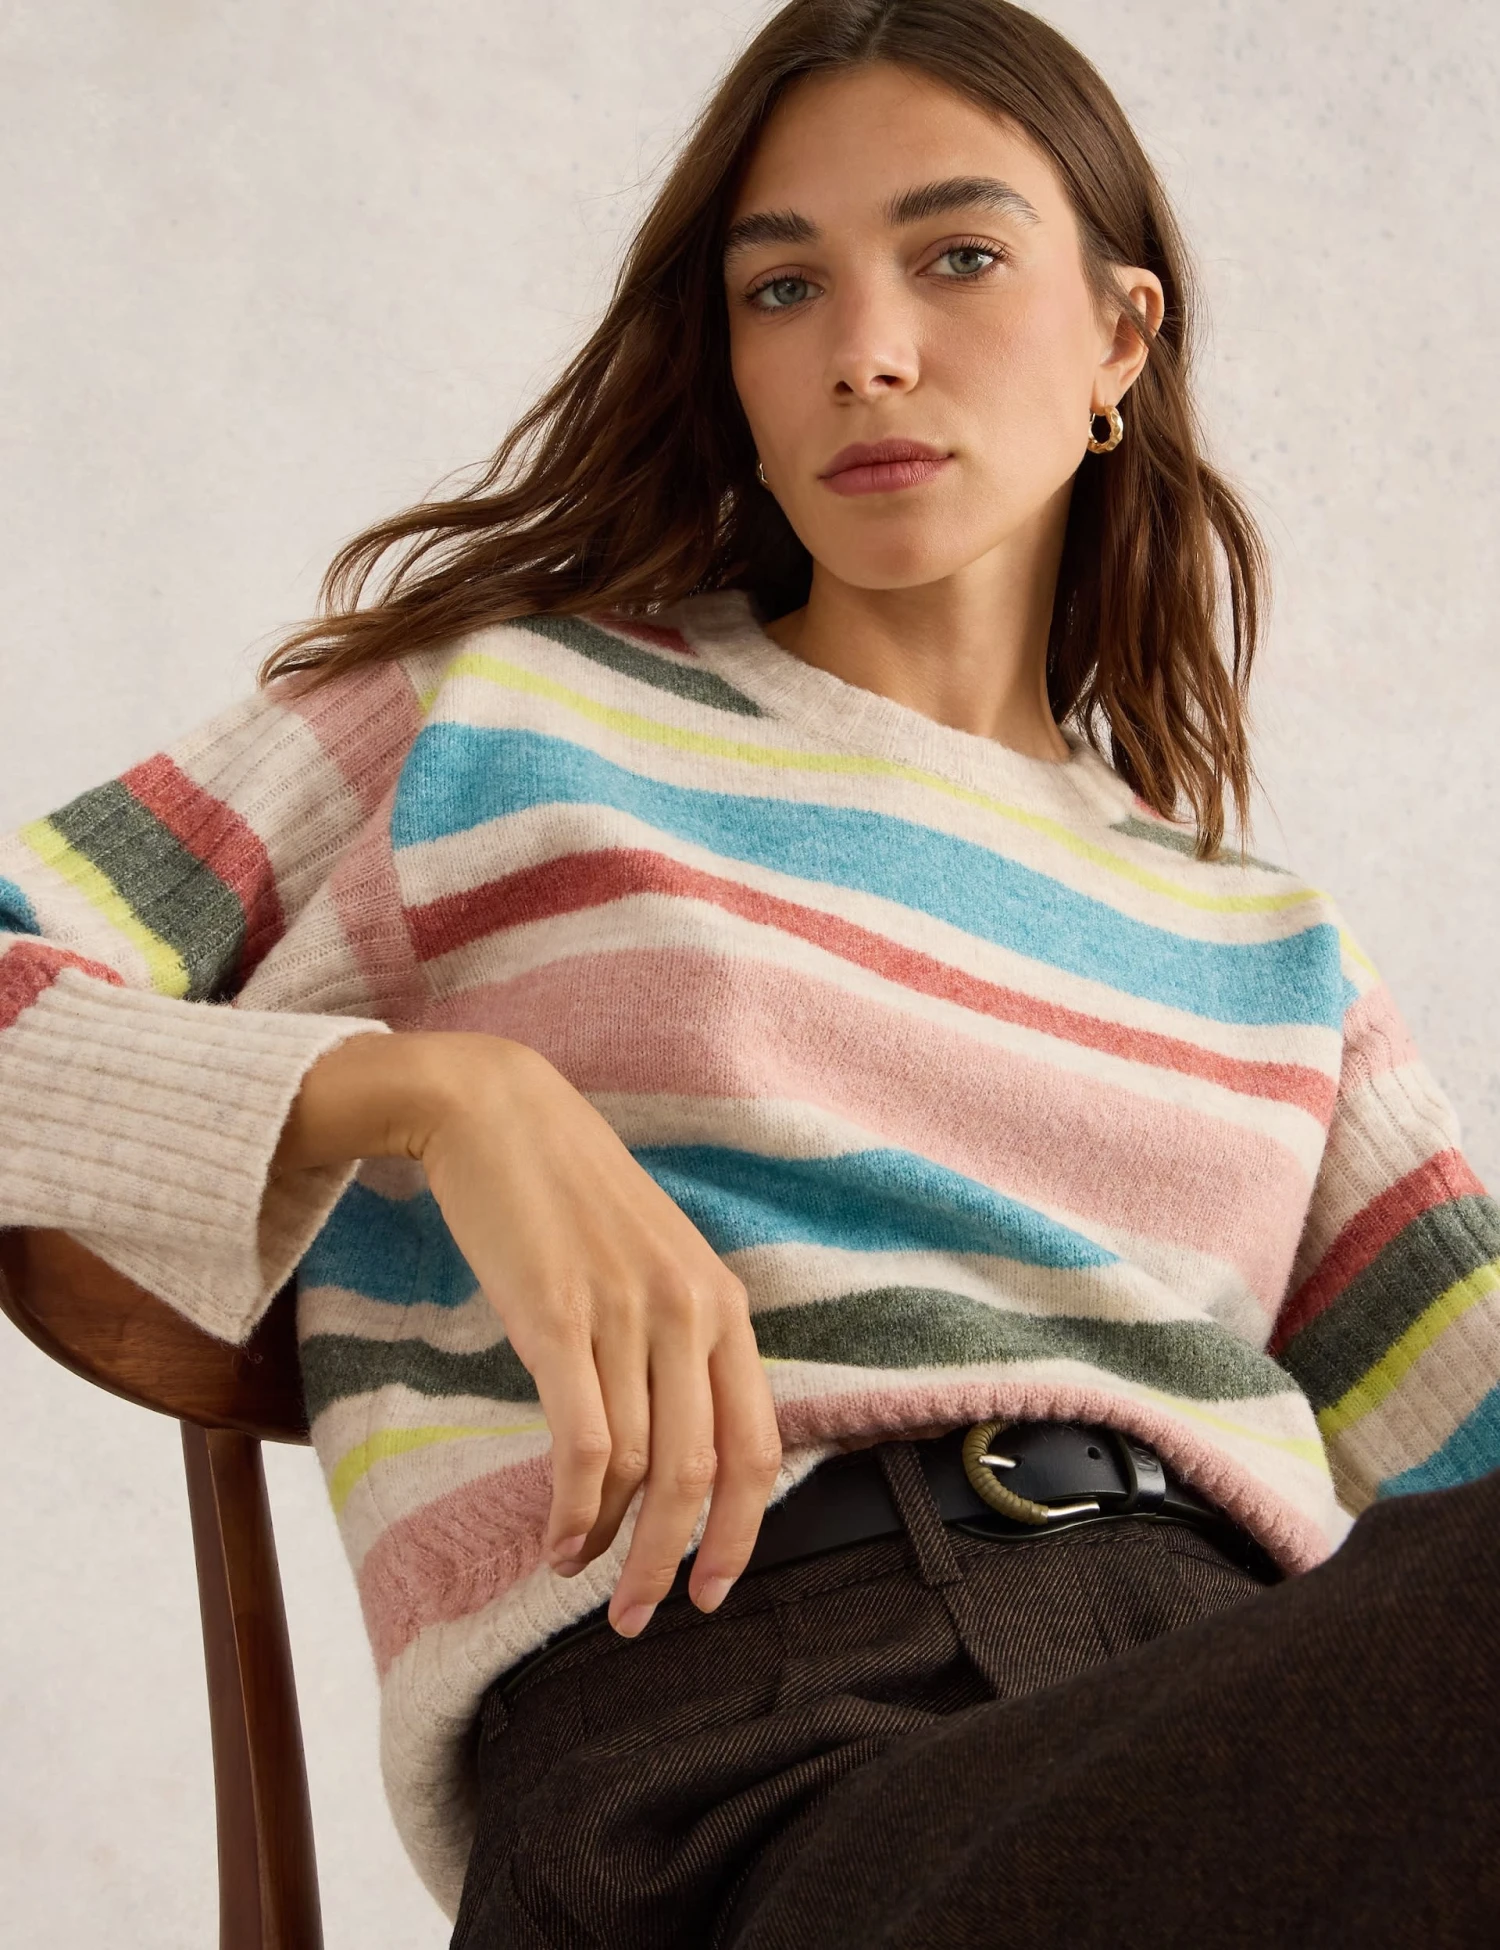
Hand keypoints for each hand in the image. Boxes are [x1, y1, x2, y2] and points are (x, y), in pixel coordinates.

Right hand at [277, 1031, 781, 1635]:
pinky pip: (581, 1442)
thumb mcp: (651, 1260)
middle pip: (701, 1474)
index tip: (712, 1590)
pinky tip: (556, 1539)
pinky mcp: (557, 1317)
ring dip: (606, 1541)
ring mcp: (625, 1313)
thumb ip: (675, 1339)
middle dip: (672, 1561)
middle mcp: (689, 1311)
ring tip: (576, 1569)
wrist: (495, 1111)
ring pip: (637, 1468)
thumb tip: (670, 1447)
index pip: (758, 1444)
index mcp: (723, 1303)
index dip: (744, 1532)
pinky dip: (571, 1509)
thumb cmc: (569, 1193)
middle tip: (642, 1618)